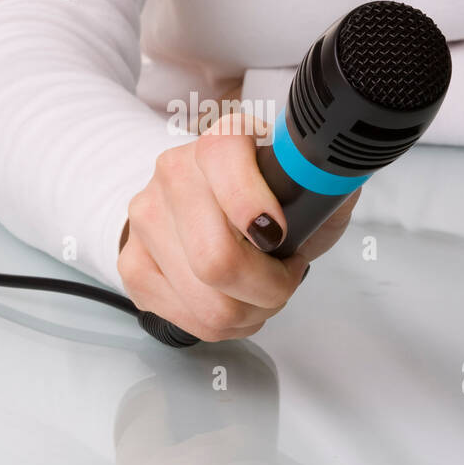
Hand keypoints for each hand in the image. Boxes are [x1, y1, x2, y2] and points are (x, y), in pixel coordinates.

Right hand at [117, 111, 359, 340]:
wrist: (217, 204)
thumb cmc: (277, 196)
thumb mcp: (312, 180)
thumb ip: (327, 180)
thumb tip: (330, 189)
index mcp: (223, 139)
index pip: (224, 164)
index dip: (256, 210)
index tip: (281, 236)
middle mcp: (174, 171)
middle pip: (216, 260)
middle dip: (268, 289)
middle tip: (284, 280)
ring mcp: (146, 218)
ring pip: (206, 302)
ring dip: (249, 312)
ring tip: (261, 292)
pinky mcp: (133, 262)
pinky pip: (184, 319)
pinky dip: (223, 324)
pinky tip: (234, 301)